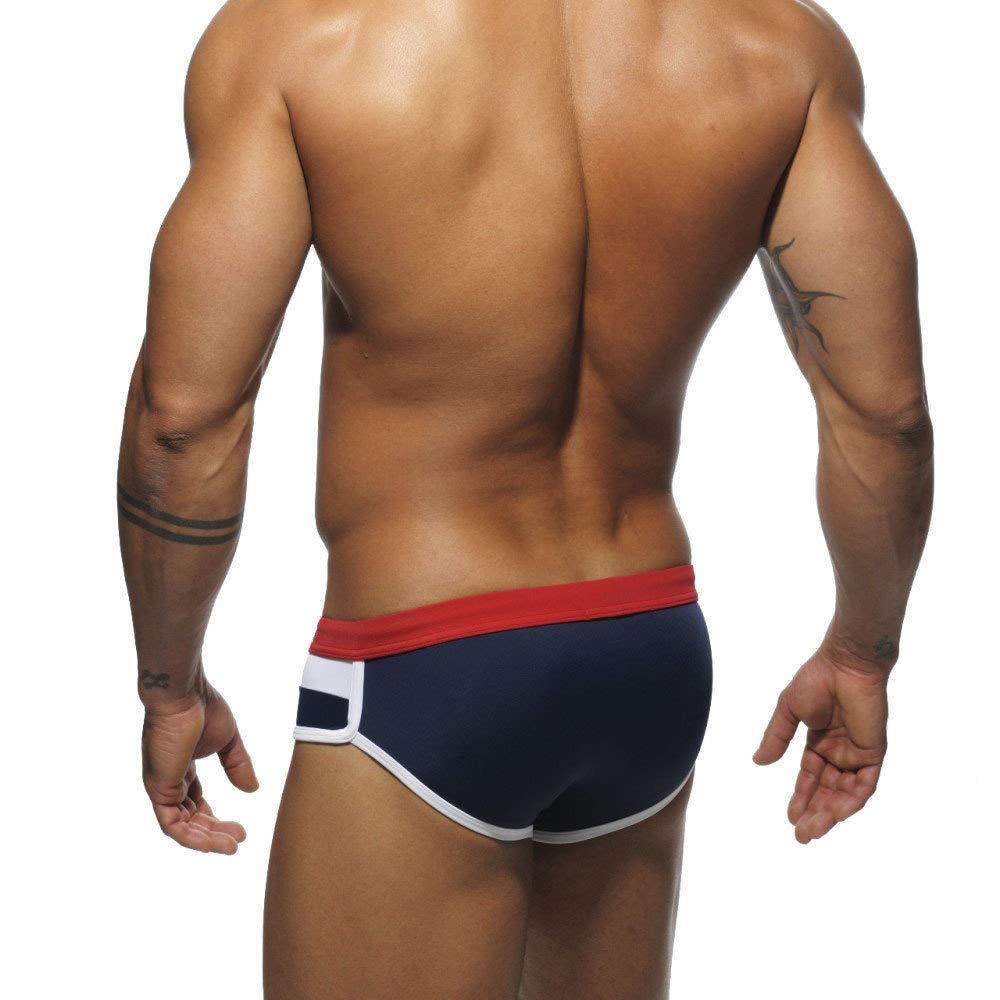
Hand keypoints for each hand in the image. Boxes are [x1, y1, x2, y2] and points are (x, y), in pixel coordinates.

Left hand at [141, 683, 258, 853]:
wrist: (183, 694)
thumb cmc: (203, 707)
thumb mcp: (229, 740)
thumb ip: (238, 765)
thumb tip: (252, 790)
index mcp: (182, 766)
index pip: (194, 801)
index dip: (214, 818)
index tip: (240, 828)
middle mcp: (169, 779)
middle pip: (189, 817)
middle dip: (214, 831)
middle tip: (239, 839)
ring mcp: (162, 786)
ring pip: (181, 826)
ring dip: (206, 840)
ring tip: (231, 847)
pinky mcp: (159, 790)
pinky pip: (172, 825)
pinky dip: (192, 838)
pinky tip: (215, 843)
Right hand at [753, 647, 888, 843]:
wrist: (845, 664)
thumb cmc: (816, 679)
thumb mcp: (788, 710)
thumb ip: (776, 737)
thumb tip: (758, 762)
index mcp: (819, 741)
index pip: (810, 777)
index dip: (801, 797)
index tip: (790, 817)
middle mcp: (839, 751)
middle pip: (827, 790)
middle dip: (814, 813)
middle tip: (801, 835)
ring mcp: (857, 753)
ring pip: (844, 793)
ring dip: (830, 813)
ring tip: (813, 830)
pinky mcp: (873, 752)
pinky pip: (864, 784)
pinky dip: (851, 801)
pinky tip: (836, 814)